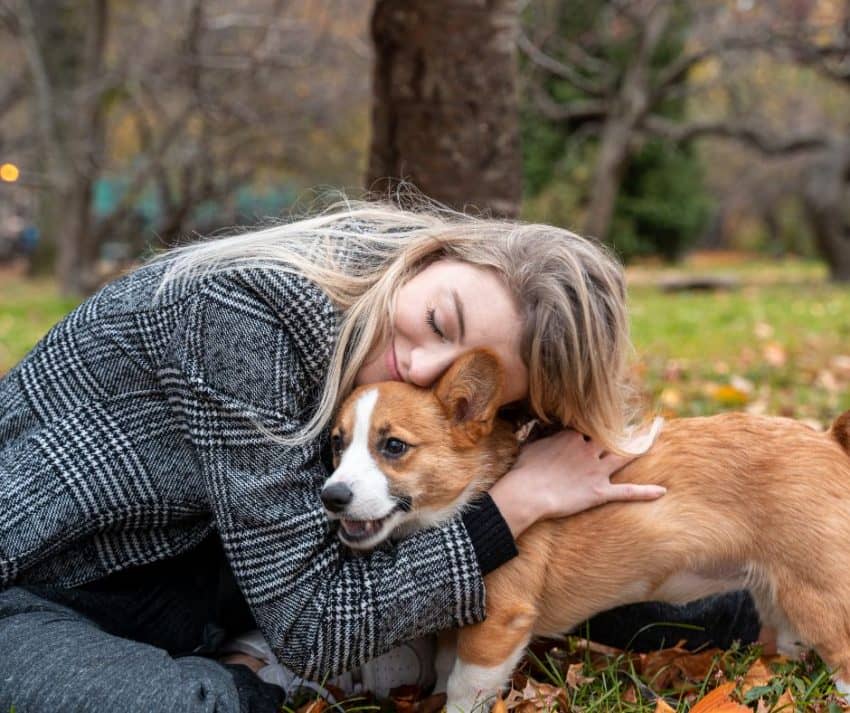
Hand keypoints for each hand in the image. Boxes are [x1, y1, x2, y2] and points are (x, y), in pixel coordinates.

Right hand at [489, 429, 665, 538]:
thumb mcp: (530, 443)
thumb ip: (540, 432)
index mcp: (572, 435)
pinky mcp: (599, 492)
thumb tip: (539, 422)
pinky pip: (626, 492)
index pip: (590, 425)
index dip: (597, 421)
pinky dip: (645, 492)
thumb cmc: (524, 469)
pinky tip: (662, 491)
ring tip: (655, 434)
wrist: (527, 493)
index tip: (606, 415)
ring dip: (642, 445)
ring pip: (625, 455)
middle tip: (641, 416)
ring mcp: (596, 471)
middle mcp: (588, 449)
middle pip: (612, 435)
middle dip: (627, 425)